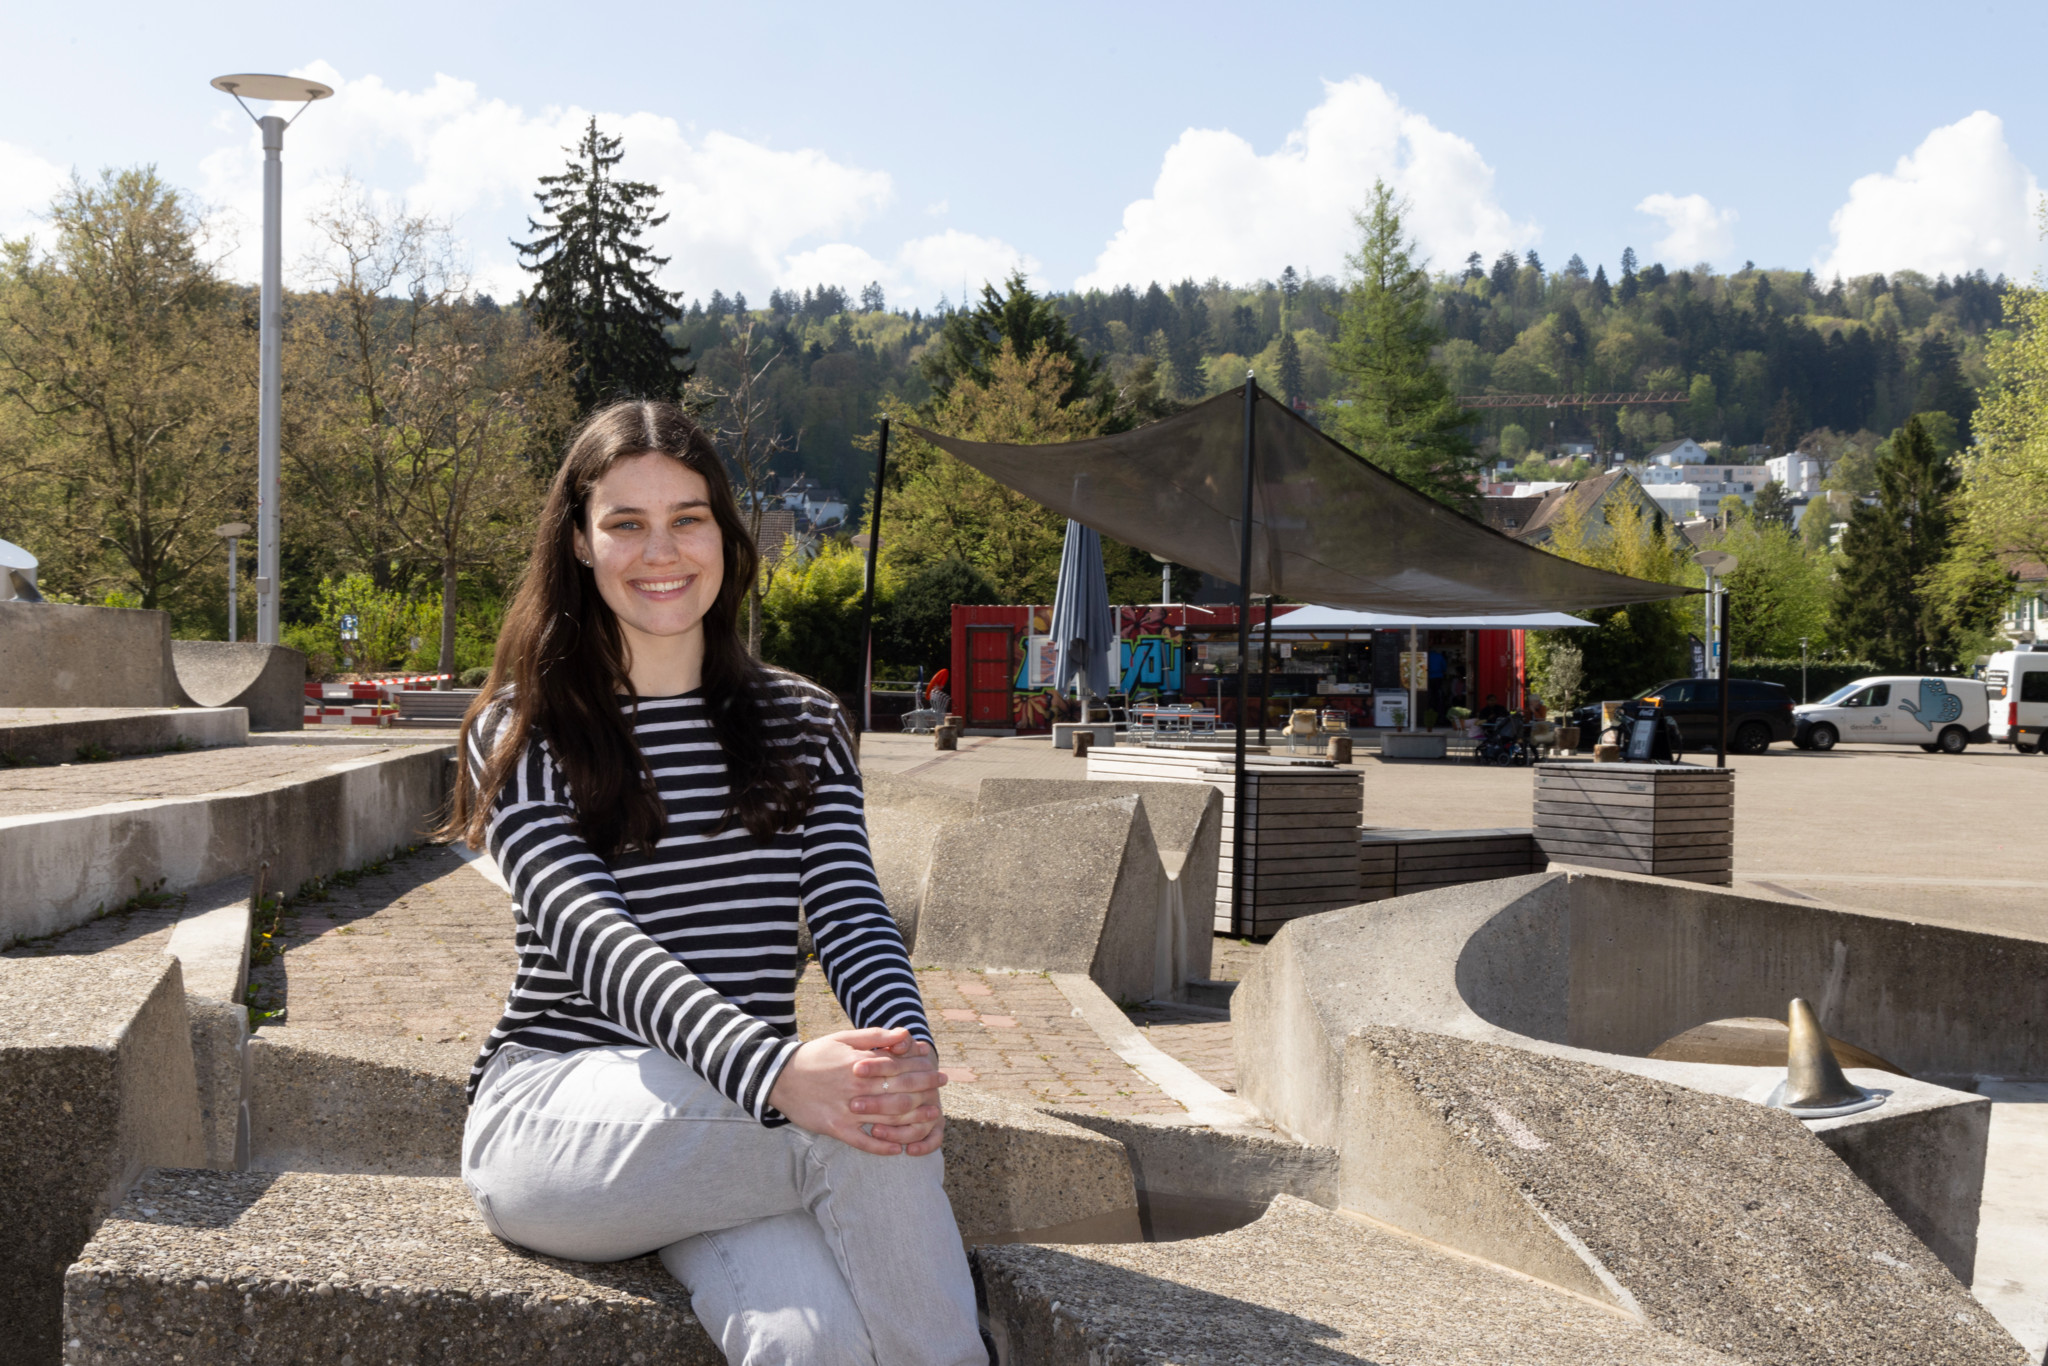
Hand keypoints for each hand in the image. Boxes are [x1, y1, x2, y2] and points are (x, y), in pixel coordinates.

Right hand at [766, 1027, 946, 1156]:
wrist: (779, 1076)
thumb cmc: (815, 1055)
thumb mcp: (843, 1038)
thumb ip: (876, 1037)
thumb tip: (905, 1034)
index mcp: (859, 1064)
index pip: (899, 1067)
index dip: (922, 1069)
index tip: (938, 1070)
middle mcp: (856, 1087)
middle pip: (898, 1091)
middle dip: (925, 1090)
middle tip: (942, 1090)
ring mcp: (846, 1110)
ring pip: (886, 1117)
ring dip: (913, 1118)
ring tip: (932, 1117)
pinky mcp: (835, 1128)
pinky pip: (862, 1141)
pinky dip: (881, 1146)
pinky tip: (898, 1148)